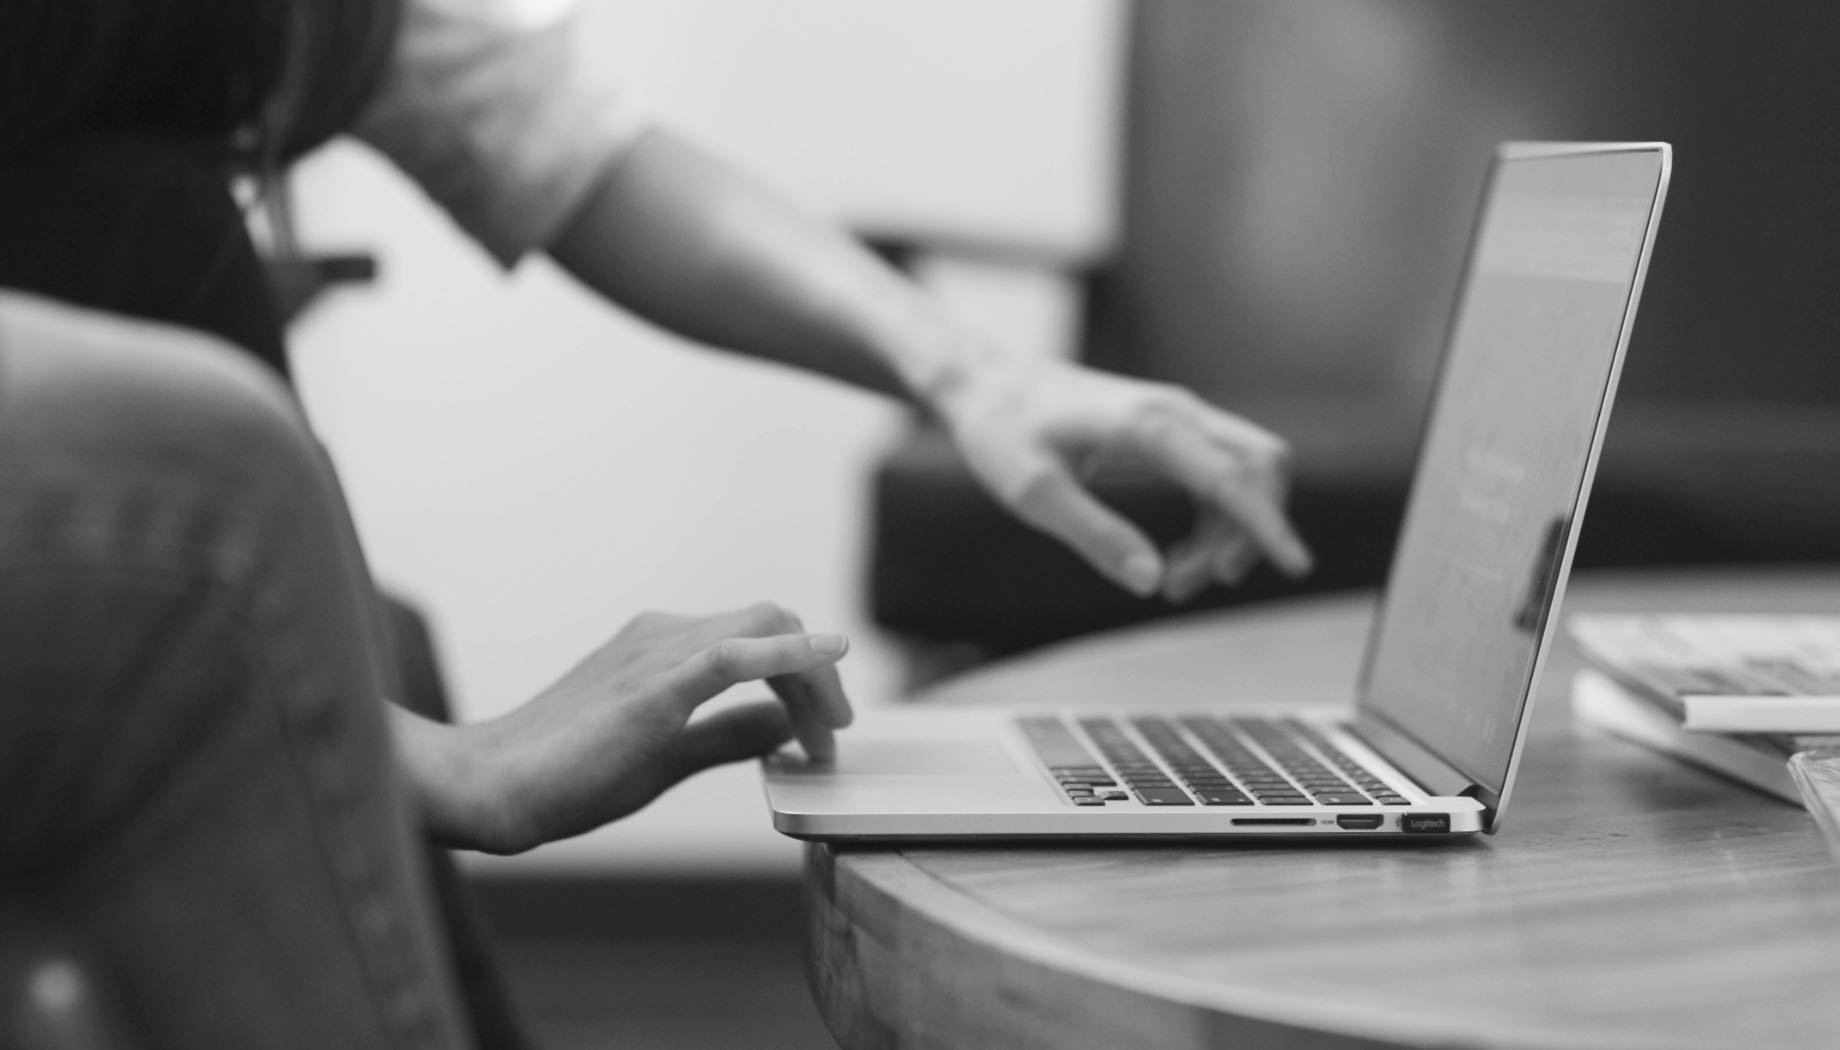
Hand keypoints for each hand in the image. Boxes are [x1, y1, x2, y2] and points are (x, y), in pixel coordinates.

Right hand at [436, 602, 851, 853]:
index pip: (757, 633)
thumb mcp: (668, 754)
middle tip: (834, 733)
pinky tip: (826, 658)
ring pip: (764, 628)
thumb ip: (726, 735)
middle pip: (771, 620)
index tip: (821, 728)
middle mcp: (661, 635)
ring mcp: (655, 654)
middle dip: (818, 675)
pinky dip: (789, 652)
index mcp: (660, 645)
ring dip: (812, 677)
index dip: (803, 673)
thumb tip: (785, 724)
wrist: (490, 786)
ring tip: (827, 734)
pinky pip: (735, 654)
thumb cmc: (565, 775)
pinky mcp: (652, 689)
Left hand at [936, 357, 1312, 601]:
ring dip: (1230, 535)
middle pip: (1262, 466)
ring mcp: (1179, 417)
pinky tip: (1179, 557)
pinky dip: (1217, 522)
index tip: (1297, 567)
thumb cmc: (1002, 433)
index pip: (1231, 475)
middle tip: (1190, 584)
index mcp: (1147, 425)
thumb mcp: (1033, 493)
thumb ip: (1094, 535)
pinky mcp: (1172, 431)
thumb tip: (1151, 580)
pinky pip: (1223, 477)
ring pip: (1248, 475)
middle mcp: (1176, 412)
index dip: (1267, 525)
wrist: (987, 384)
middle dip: (1250, 533)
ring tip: (1176, 582)